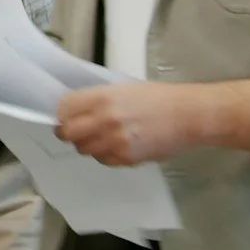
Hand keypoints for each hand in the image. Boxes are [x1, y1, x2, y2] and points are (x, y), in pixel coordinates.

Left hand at [56, 83, 198, 166]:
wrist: (187, 116)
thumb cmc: (156, 97)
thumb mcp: (122, 89)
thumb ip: (96, 100)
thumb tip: (74, 112)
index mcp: (102, 97)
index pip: (64, 108)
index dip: (62, 114)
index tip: (64, 116)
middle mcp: (104, 120)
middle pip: (67, 133)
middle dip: (68, 133)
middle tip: (73, 131)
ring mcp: (114, 142)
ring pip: (84, 150)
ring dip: (88, 145)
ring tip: (102, 137)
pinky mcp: (125, 159)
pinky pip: (103, 160)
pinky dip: (105, 155)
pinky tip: (118, 145)